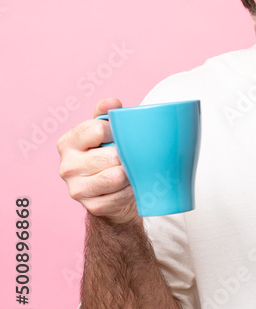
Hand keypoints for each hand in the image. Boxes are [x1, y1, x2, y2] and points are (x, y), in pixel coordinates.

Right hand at [57, 98, 139, 224]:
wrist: (112, 191)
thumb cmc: (108, 155)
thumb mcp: (105, 132)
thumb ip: (106, 115)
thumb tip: (111, 102)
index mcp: (68, 143)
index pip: (99, 130)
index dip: (118, 130)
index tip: (125, 135)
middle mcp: (67, 166)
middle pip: (111, 156)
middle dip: (128, 155)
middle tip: (135, 155)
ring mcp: (77, 188)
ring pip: (116, 177)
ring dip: (131, 173)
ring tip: (133, 169)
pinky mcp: (92, 206)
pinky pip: (121, 196)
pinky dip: (132, 190)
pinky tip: (132, 186)